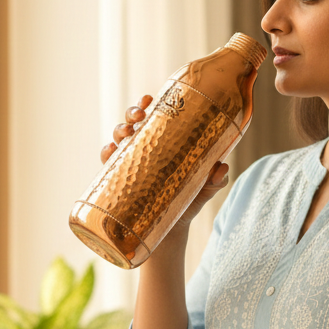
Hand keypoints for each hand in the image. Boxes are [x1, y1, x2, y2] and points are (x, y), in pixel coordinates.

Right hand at [99, 95, 230, 237]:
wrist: (172, 230)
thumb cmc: (189, 200)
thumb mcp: (206, 189)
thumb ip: (216, 180)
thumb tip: (222, 168)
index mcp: (164, 142)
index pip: (154, 116)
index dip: (148, 104)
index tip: (150, 99)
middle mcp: (144, 149)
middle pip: (132, 122)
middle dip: (131, 113)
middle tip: (139, 115)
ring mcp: (131, 164)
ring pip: (118, 138)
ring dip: (119, 130)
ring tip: (126, 133)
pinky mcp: (120, 181)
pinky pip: (108, 164)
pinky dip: (106, 154)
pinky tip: (110, 152)